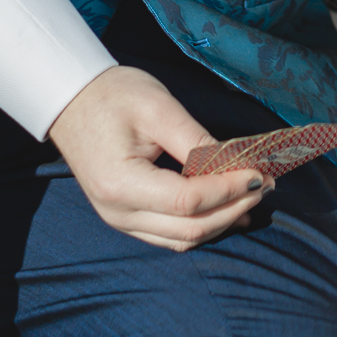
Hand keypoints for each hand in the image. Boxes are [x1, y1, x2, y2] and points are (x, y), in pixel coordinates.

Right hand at [48, 65, 267, 250]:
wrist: (70, 101)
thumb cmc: (112, 96)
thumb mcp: (158, 108)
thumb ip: (196, 141)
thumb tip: (237, 163)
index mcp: (122, 184)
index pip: (188, 201)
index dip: (229, 189)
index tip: (260, 172)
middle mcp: (118, 213)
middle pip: (189, 229)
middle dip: (233, 208)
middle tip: (266, 184)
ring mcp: (119, 220)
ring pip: (182, 239)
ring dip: (222, 221)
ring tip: (253, 196)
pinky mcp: (126, 217)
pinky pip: (170, 235)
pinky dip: (202, 225)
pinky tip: (228, 210)